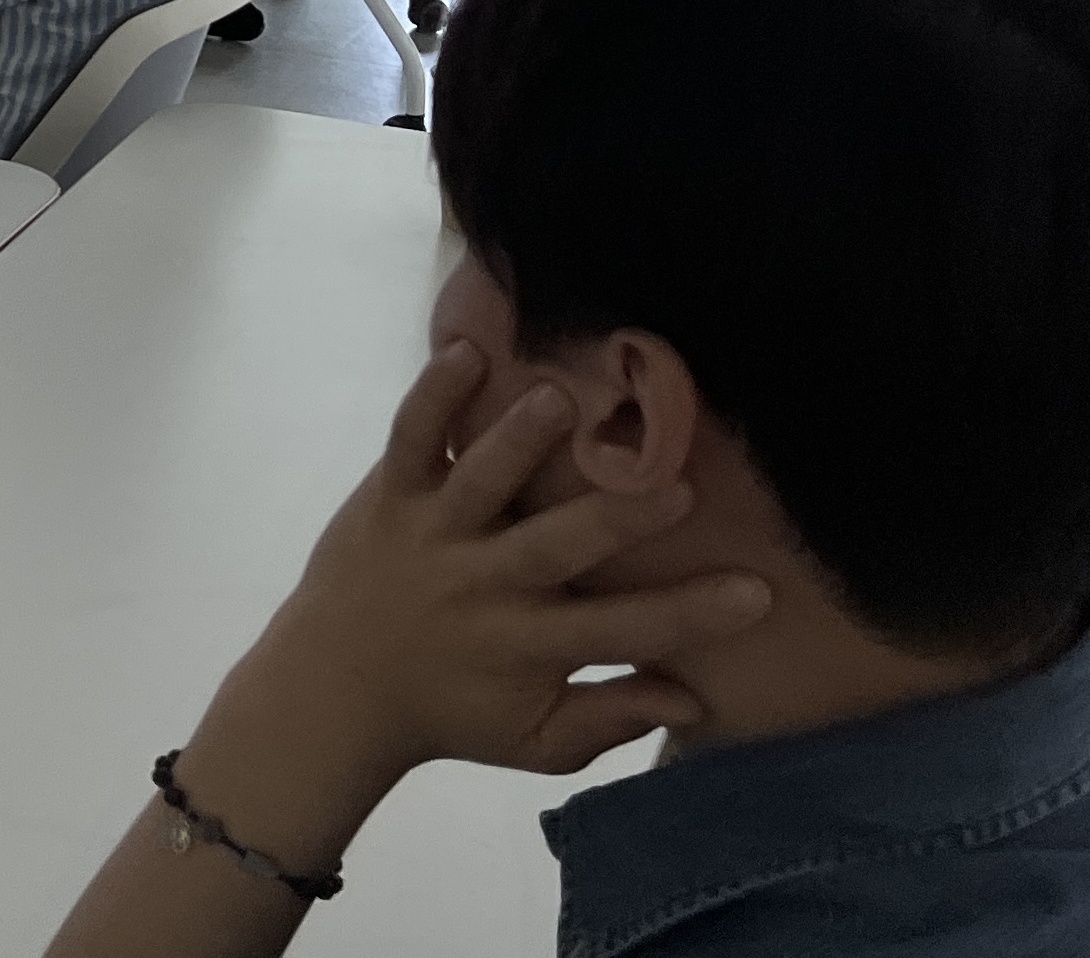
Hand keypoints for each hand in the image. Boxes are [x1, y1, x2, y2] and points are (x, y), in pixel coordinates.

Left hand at [186, 345, 771, 819]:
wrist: (331, 688)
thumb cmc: (450, 711)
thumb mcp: (533, 739)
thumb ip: (610, 720)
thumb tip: (694, 702)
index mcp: (526, 646)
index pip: (620, 632)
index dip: (690, 615)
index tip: (758, 592)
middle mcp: (482, 585)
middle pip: (557, 547)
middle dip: (617, 519)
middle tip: (679, 484)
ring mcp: (433, 533)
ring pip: (479, 480)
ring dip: (517, 441)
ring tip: (560, 398)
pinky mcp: (389, 494)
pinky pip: (410, 439)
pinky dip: (432, 397)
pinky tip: (463, 351)